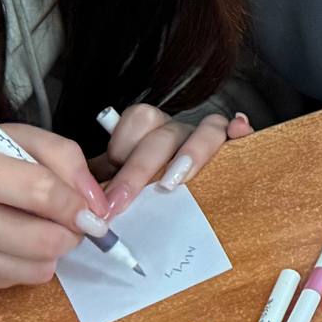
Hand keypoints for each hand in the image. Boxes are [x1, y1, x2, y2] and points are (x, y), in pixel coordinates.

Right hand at [0, 119, 110, 291]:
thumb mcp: (0, 135)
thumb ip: (56, 155)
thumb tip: (93, 198)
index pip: (41, 193)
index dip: (79, 203)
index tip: (93, 207)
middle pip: (42, 241)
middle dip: (72, 233)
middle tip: (71, 220)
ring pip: (33, 270)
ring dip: (51, 252)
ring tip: (40, 228)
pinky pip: (11, 282)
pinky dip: (23, 265)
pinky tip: (9, 242)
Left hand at [96, 104, 252, 214]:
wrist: (168, 201)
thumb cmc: (146, 194)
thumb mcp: (117, 186)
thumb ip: (102, 185)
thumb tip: (80, 201)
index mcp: (148, 134)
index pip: (137, 120)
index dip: (123, 146)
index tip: (108, 192)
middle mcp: (177, 132)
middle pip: (164, 134)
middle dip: (140, 169)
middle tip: (123, 200)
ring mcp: (207, 139)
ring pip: (206, 128)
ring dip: (191, 153)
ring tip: (174, 181)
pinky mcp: (234, 148)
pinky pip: (240, 132)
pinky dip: (241, 130)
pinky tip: (240, 132)